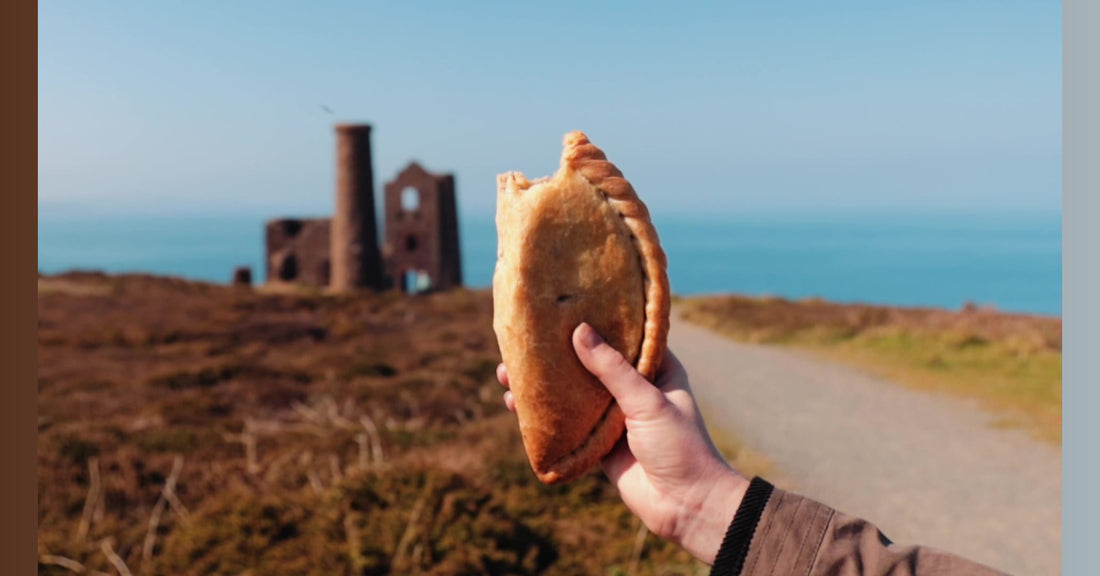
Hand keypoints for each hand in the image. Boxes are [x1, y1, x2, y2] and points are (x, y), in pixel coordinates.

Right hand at [496, 323, 749, 563]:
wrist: (687, 507)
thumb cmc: (680, 446)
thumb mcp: (647, 401)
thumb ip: (612, 369)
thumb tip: (579, 331)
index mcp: (656, 370)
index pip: (622, 336)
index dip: (594, 321)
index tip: (561, 306)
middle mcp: (635, 389)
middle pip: (589, 364)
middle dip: (556, 355)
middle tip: (521, 341)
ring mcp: (615, 417)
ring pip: (573, 395)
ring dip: (543, 386)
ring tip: (506, 374)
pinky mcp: (599, 445)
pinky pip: (567, 425)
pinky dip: (543, 417)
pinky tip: (515, 407)